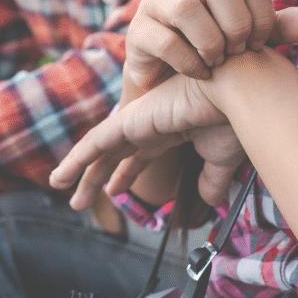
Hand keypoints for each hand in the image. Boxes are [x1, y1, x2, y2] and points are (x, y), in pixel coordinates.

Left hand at [51, 73, 242, 209]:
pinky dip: (76, 159)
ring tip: (59, 188)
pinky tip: (61, 176)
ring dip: (78, 171)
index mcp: (170, 128)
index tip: (113, 190)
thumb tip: (209, 203)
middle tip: (79, 200)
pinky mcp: (131, 120)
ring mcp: (138, 120)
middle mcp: (149, 122)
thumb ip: (212, 180)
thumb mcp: (221, 158)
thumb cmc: (236, 119)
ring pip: (98, 149)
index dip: (125, 173)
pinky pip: (94, 143)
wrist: (238, 94)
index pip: (139, 155)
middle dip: (96, 177)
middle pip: (114, 154)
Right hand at [125, 0, 297, 92]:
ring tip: (219, 61)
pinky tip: (202, 73)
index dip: (264, 14)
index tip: (262, 44)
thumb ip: (278, 27)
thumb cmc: (215, 46)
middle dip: (237, 24)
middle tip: (240, 51)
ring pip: (186, 8)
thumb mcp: (249, 36)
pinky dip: (191, 61)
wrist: (170, 77)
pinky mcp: (137, 29)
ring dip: (211, 41)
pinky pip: (166, 40)